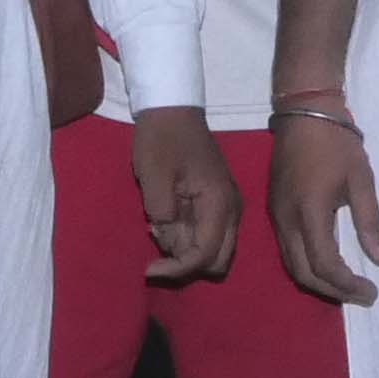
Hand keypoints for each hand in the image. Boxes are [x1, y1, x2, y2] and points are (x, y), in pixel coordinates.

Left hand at [130, 105, 239, 283]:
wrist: (172, 108)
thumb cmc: (162, 139)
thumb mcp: (154, 176)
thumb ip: (162, 213)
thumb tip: (168, 239)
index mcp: (218, 203)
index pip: (205, 255)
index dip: (177, 269)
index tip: (147, 269)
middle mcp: (231, 210)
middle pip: (217, 262)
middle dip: (185, 264)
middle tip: (154, 250)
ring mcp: (226, 207)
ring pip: (213, 251)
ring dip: (184, 250)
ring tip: (157, 226)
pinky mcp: (216, 203)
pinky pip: (206, 234)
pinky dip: (186, 238)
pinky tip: (164, 220)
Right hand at [270, 111, 378, 304]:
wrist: (304, 114)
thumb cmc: (336, 143)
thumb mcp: (361, 180)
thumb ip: (370, 222)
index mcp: (309, 212)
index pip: (324, 264)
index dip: (347, 284)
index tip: (371, 290)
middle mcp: (286, 220)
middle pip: (304, 273)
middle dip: (333, 290)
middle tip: (362, 295)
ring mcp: (277, 216)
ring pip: (292, 265)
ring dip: (319, 282)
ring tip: (348, 286)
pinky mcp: (275, 211)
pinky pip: (287, 251)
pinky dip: (308, 266)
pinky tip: (329, 266)